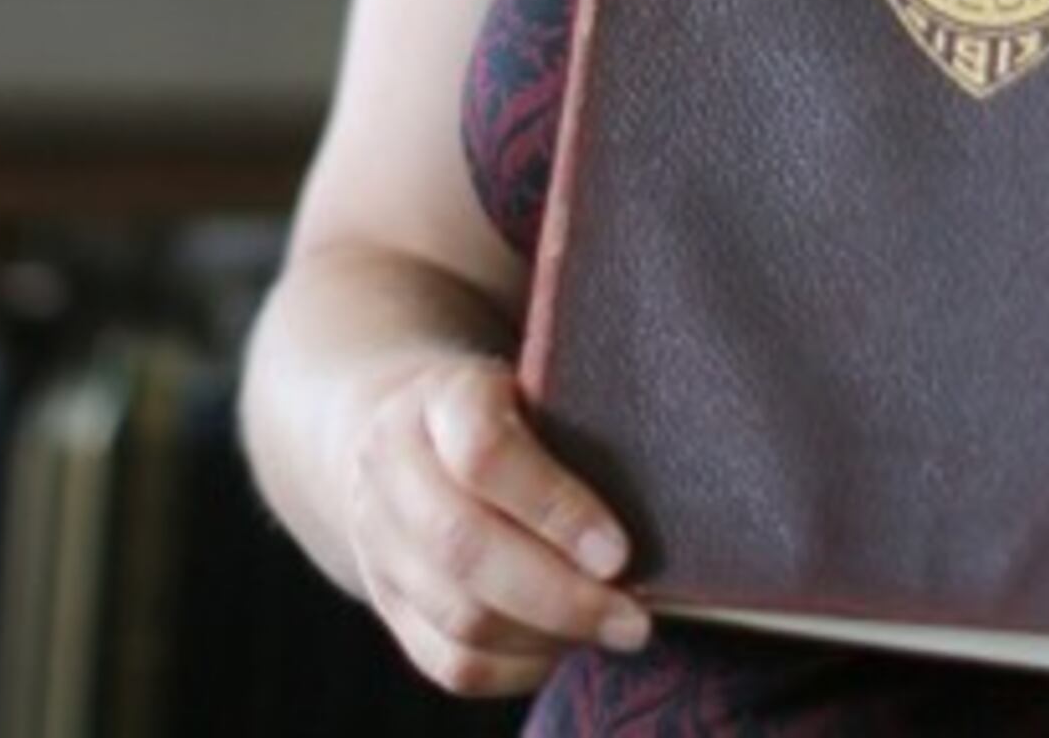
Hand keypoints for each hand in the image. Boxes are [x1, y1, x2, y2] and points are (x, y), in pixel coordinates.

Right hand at [341, 353, 652, 693]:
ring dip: (547, 636)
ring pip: (459, 614)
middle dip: (560, 595)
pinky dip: (517, 668)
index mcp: (438, 397)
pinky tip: (565, 648)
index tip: (620, 551)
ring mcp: (378, 541)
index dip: (555, 507)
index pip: (483, 452)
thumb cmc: (504, 406)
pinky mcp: (387, 602)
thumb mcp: (533, 379)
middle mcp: (392, 467)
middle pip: (465, 547)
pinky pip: (449, 661)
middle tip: (636, 618)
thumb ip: (582, 416)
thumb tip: (671, 482)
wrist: (400, 432)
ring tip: (615, 631)